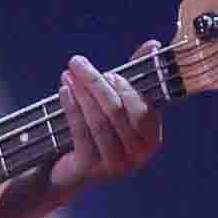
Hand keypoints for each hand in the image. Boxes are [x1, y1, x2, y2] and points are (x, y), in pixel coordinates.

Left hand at [40, 53, 163, 194]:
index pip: (144, 109)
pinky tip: (64, 91)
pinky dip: (72, 108)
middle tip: (77, 62)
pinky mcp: (91, 170)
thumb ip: (136, 76)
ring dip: (81, 92)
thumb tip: (153, 44)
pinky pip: (81, 132)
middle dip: (95, 82)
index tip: (110, 72)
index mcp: (152, 139)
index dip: (127, 88)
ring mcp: (115, 165)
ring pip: (98, 120)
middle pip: (116, 111)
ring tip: (67, 74)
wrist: (72, 173)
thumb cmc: (101, 132)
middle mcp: (138, 155)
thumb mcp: (119, 104)